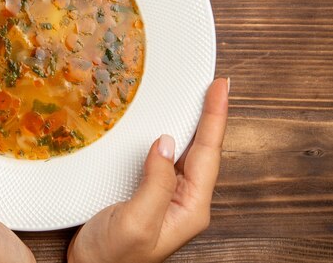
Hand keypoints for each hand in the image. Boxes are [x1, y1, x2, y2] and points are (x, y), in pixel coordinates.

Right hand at [67, 78, 228, 262]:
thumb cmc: (112, 257)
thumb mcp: (136, 221)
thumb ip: (156, 183)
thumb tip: (166, 143)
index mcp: (190, 207)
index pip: (208, 152)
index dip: (215, 117)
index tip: (220, 88)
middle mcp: (185, 201)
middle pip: (205, 150)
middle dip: (212, 116)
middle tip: (217, 87)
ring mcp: (169, 197)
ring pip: (189, 153)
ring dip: (196, 124)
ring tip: (203, 100)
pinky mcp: (152, 194)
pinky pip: (168, 159)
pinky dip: (173, 136)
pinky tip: (170, 128)